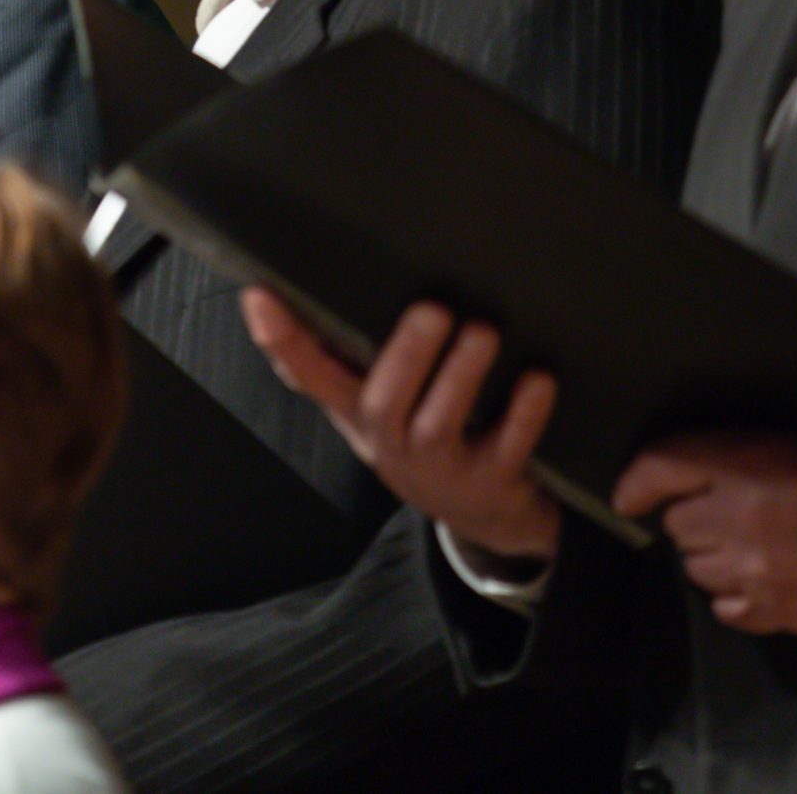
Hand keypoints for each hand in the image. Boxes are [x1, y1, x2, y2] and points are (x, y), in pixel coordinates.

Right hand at [242, 289, 561, 561]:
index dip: (279, 339)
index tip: (259, 295)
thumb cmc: (427, 438)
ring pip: (439, 424)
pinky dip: (525, 413)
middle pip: (381, 404)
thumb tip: (308, 280)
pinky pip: (509, 446)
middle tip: (432, 309)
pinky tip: (537, 379)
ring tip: (481, 330)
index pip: (306, 375)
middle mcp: (391, 443)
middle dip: (404, 355)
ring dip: (460, 375)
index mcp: (357, 414)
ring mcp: (441, 469)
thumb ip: (349, 356)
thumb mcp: (379, 405)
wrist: (488, 516)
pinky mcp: (493, 483)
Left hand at [612, 422, 796, 634]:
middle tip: (730, 511)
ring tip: (757, 543)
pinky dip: (738, 595)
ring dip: (715, 556)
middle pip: (676, 524)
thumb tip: (700, 464)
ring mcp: (759, 571)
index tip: (630, 495)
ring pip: (696, 569)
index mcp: (748, 465)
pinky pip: (727, 609)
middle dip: (695, 517)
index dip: (635, 482)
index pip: (658, 467)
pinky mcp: (780, 612)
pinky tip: (768, 576)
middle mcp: (742, 519)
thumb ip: (747, 451)